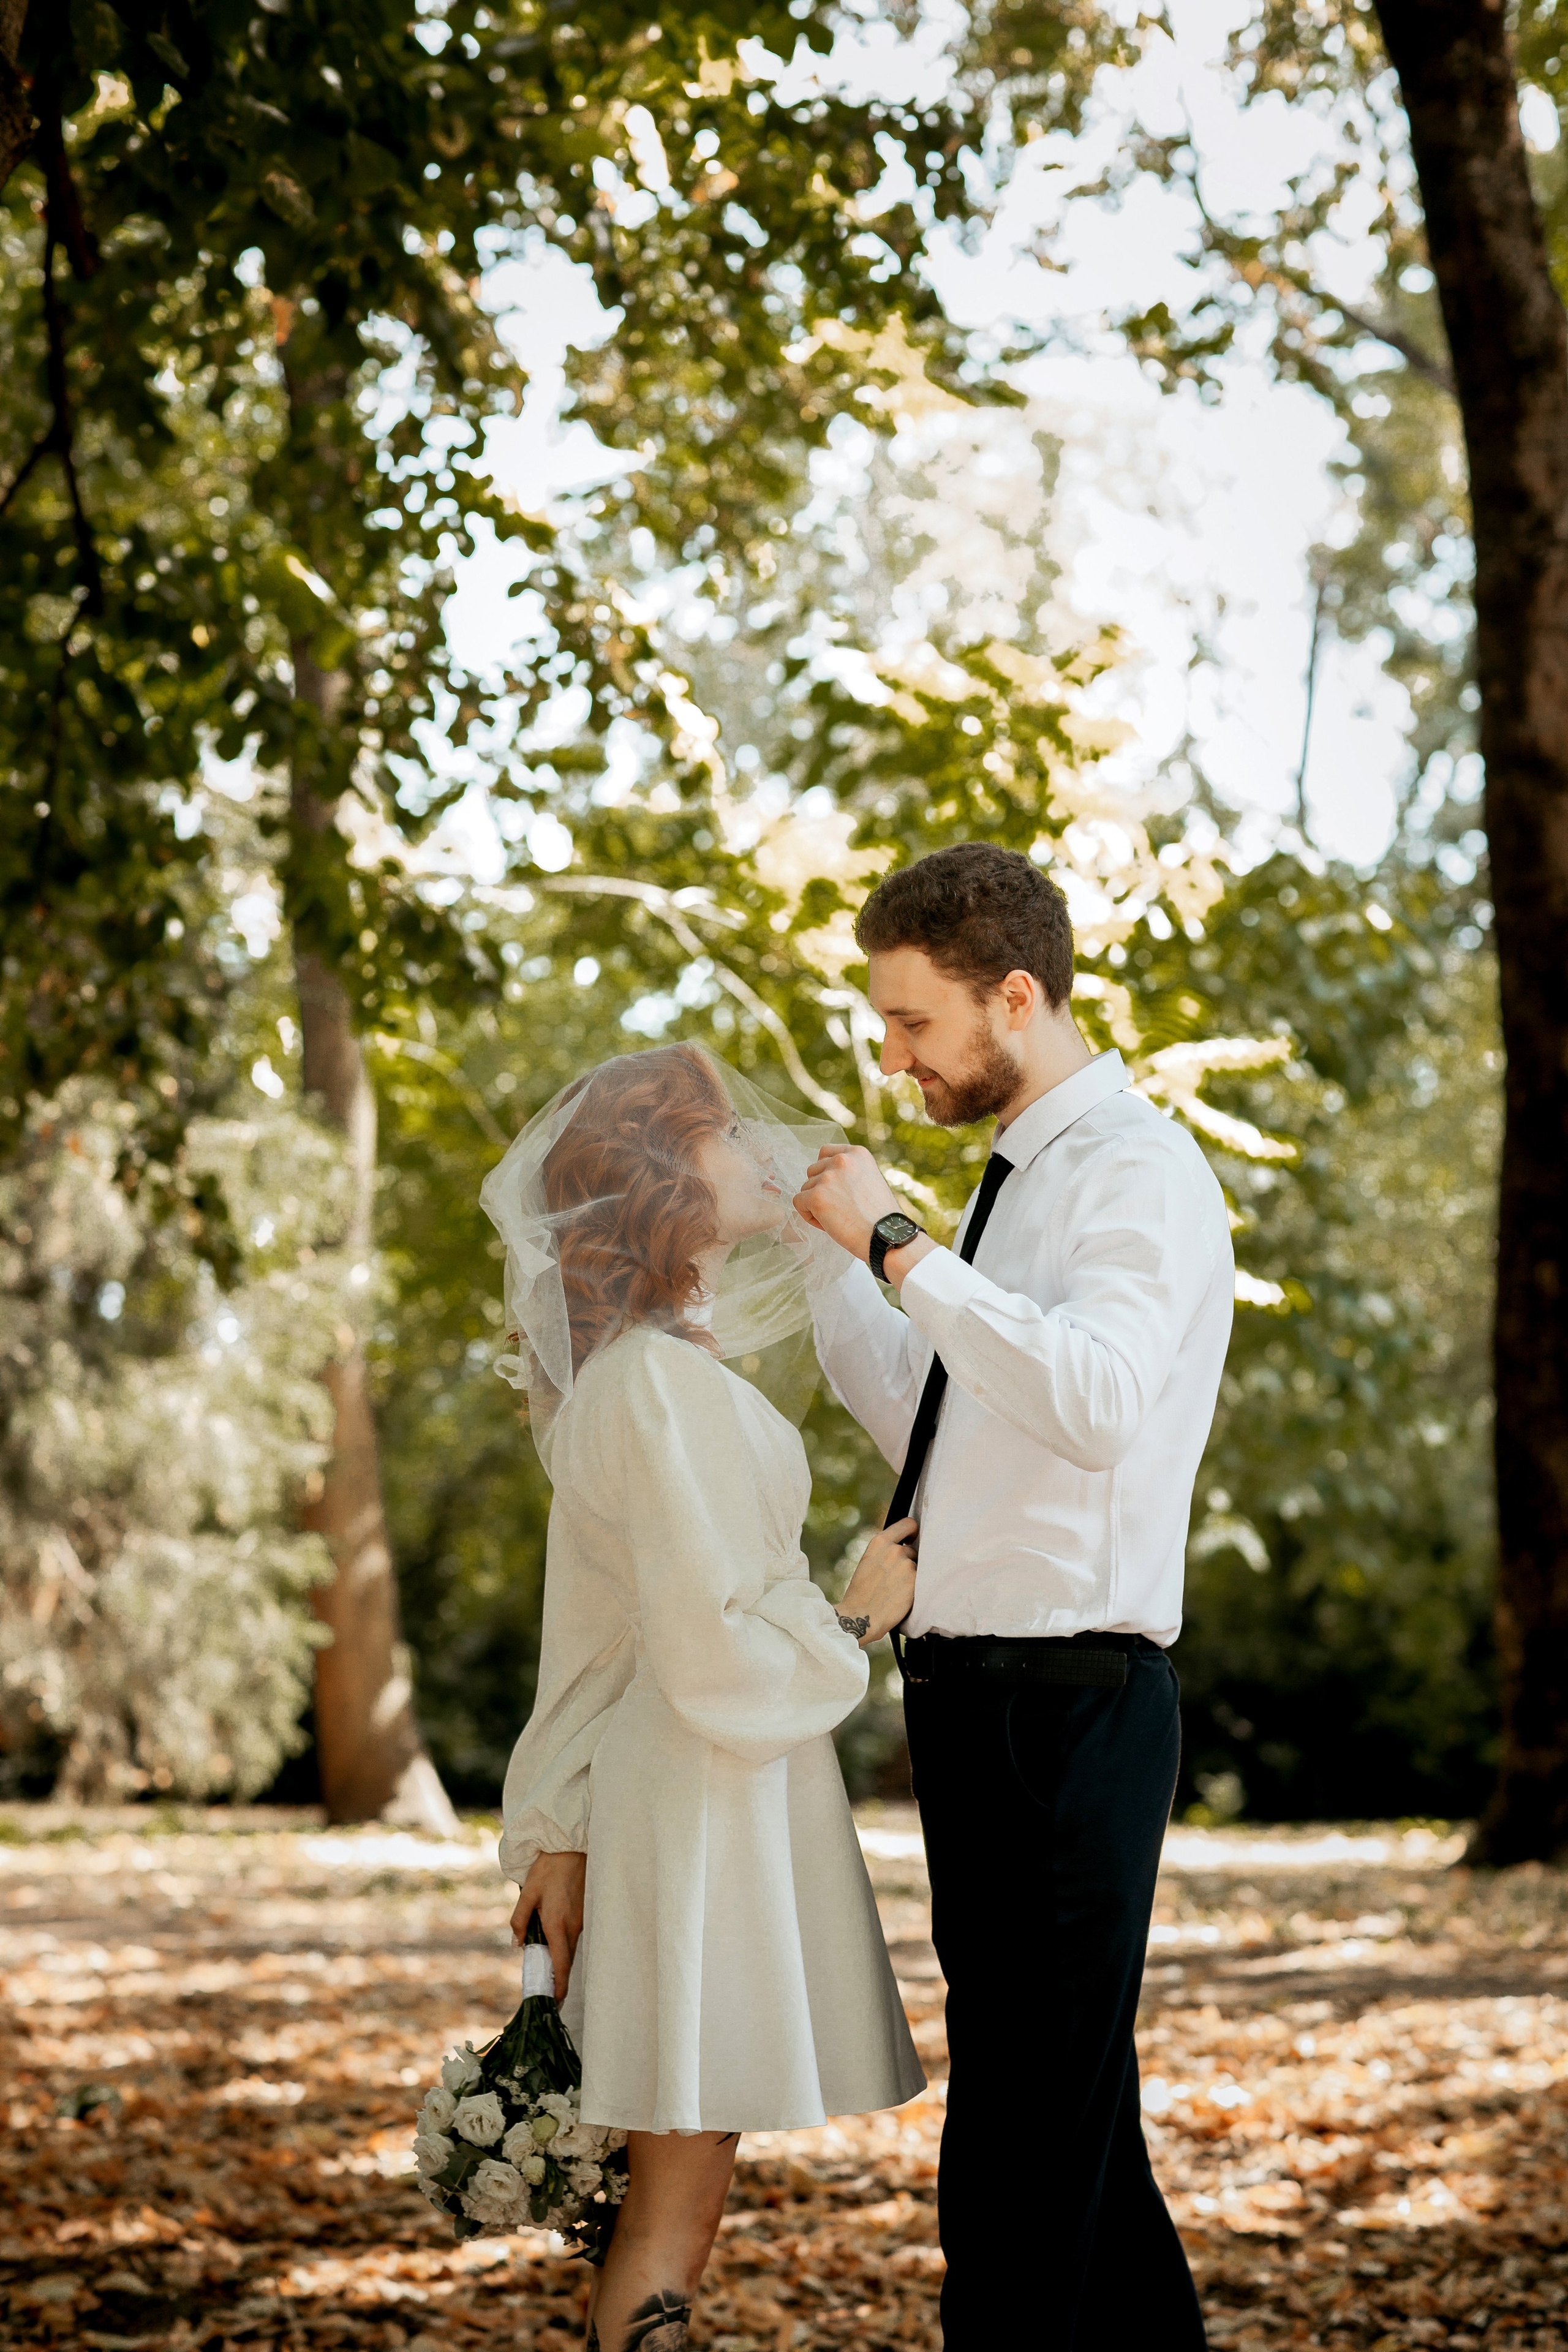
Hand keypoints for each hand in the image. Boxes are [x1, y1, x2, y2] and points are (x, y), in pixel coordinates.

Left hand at [510, 1850, 585, 1998]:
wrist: (570, 1847)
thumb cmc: (548, 1869)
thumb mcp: (527, 1893)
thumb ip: (520, 1920)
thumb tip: (518, 1943)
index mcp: (557, 1924)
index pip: (561, 1964)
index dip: (559, 1986)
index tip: (556, 2003)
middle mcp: (572, 1926)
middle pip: (566, 1961)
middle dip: (559, 1980)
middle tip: (549, 1996)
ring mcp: (581, 1920)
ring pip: (570, 1949)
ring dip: (561, 1964)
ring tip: (548, 1975)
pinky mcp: (584, 1913)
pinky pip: (573, 1937)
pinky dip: (564, 1948)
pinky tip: (554, 1946)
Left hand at [793, 1144, 902, 1261]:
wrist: (886, 1236)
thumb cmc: (879, 1216)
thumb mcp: (870, 1180)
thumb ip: (849, 1173)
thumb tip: (826, 1176)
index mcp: (857, 1154)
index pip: (826, 1152)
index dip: (826, 1172)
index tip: (837, 1189)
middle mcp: (842, 1160)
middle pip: (813, 1171)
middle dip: (821, 1190)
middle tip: (840, 1209)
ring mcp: (828, 1177)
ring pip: (806, 1188)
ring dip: (816, 1204)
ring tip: (838, 1218)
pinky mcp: (816, 1196)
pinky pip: (799, 1203)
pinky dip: (809, 1216)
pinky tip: (829, 1224)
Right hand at [835, 1517, 917, 1644]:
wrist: (860, 1616)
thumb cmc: (861, 1592)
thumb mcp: (869, 1561)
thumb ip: (886, 1551)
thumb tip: (905, 1547)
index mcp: (880, 1542)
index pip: (908, 1524)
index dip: (913, 1532)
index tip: (912, 1539)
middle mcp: (895, 1550)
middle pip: (912, 1551)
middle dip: (907, 1563)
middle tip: (893, 1580)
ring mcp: (906, 1565)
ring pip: (917, 1568)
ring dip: (910, 1578)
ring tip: (895, 1592)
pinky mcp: (915, 1582)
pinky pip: (921, 1582)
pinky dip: (915, 1589)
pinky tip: (901, 1598)